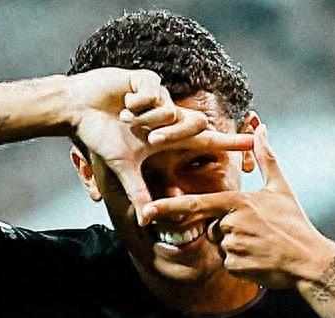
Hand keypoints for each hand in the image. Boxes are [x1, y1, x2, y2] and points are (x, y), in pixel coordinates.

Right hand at [68, 68, 253, 212]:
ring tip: (127, 119)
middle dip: (172, 133)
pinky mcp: (148, 79)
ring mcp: (161, 96)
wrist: (79, 109)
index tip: (254, 141)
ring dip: (148, 118)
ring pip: (171, 109)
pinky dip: (138, 102)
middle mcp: (169, 116)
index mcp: (168, 136)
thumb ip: (139, 193)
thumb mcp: (123, 168)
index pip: (206, 140)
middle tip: (148, 138)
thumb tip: (147, 221)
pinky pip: (154, 92)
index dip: (230, 142)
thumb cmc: (101, 138)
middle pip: (193, 124)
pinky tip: (125, 102)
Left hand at [139, 123, 331, 287]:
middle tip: (257, 234)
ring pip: (220, 247)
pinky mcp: (236, 267)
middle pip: (212, 228)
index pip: (196, 205)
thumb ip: (266, 158)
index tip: (146, 210)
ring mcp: (233, 246)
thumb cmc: (294, 224)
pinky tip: (260, 261)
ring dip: (236, 248)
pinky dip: (242, 265)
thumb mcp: (280, 188)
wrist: (308, 261)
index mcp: (237, 202)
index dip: (168, 208)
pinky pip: (228, 264)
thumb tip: (260, 128)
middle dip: (228, 232)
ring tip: (261, 246)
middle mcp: (231, 223)